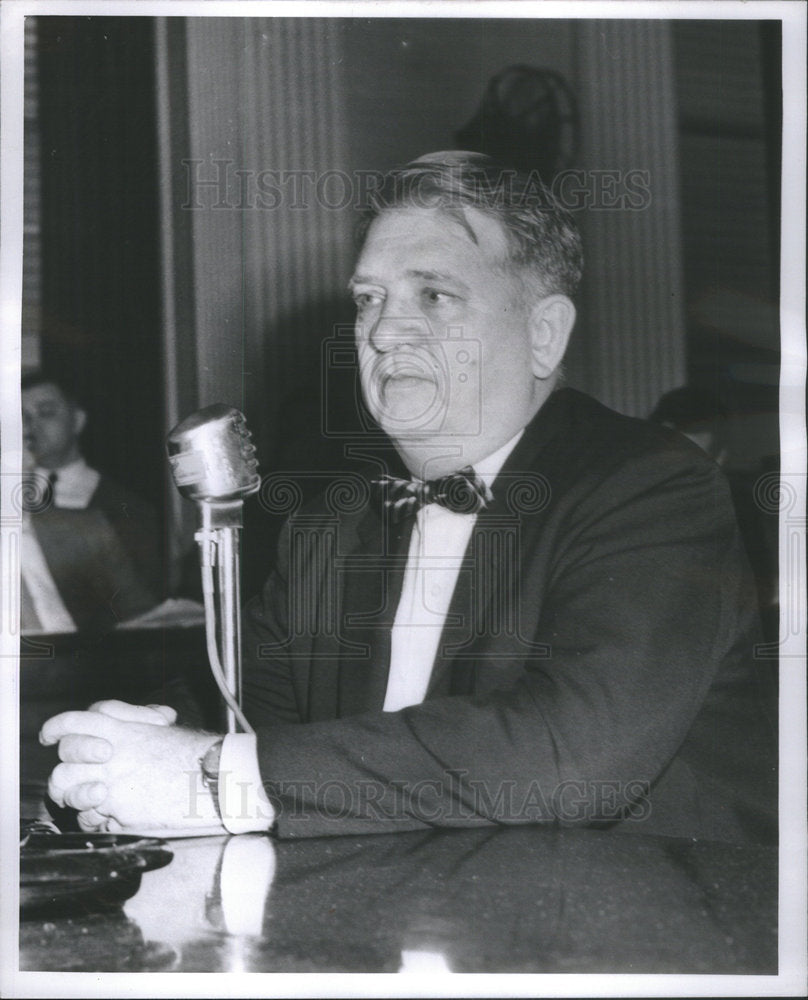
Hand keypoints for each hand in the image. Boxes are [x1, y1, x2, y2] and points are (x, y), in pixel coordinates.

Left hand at [40, 702, 222, 832]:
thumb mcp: (160, 726)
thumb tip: (109, 717)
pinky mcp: (118, 811)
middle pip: (64, 762)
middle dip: (67, 771)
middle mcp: (110, 754)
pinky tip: (115, 813)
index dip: (56, 729)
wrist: (211, 779)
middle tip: (79, 776)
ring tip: (97, 798)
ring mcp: (110, 783)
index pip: (73, 723)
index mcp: (119, 729)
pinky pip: (90, 819)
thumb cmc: (193, 752)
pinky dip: (97, 819)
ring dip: (78, 798)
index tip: (49, 737)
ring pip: (69, 792)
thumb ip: (131, 720)